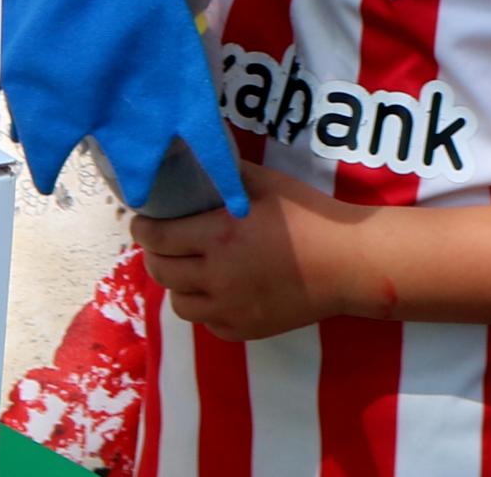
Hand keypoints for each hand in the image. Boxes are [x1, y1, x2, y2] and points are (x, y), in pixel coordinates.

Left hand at [132, 160, 347, 343]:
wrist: (347, 263)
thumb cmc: (308, 217)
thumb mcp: (264, 184)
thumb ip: (226, 174)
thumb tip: (198, 160)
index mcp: (218, 236)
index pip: (157, 237)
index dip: (144, 228)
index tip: (144, 220)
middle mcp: (217, 277)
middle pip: (161, 271)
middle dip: (154, 254)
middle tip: (162, 242)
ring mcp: (230, 309)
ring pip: (179, 303)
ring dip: (177, 284)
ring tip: (188, 268)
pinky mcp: (245, 330)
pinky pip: (208, 323)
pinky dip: (205, 307)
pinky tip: (217, 290)